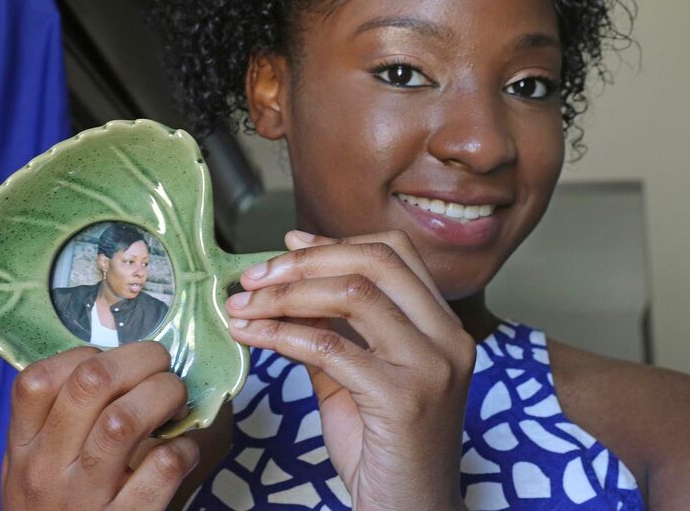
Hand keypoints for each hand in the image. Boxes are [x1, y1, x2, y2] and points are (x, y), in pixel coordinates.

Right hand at [1, 342, 198, 510]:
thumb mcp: (37, 470)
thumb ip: (59, 423)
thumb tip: (121, 364)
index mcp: (23, 449)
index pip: (37, 379)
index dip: (85, 355)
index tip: (114, 361)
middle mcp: (45, 470)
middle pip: (90, 382)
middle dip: (140, 359)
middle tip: (162, 366)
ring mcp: (83, 500)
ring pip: (125, 420)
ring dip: (164, 395)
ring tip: (177, 400)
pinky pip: (160, 469)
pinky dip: (182, 448)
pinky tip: (183, 449)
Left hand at [227, 230, 474, 510]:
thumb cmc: (382, 446)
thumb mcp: (356, 375)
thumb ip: (333, 327)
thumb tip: (292, 276)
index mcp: (442, 325)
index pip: (394, 253)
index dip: (335, 242)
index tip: (287, 245)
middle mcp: (448, 338)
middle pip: (375, 262)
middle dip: (304, 262)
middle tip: (254, 277)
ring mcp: (432, 366)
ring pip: (352, 296)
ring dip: (284, 296)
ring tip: (242, 306)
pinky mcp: (404, 398)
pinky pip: (330, 347)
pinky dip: (281, 334)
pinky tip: (251, 337)